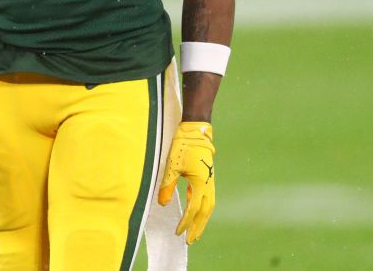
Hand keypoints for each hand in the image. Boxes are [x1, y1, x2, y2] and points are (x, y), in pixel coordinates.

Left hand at [157, 121, 216, 243]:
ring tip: (195, 231)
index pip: (193, 209)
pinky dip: (202, 208)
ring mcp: (210, 182)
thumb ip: (167, 186)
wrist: (195, 132)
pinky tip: (194, 212)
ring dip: (202, 220)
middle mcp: (209, 185)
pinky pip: (207, 198)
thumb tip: (162, 203)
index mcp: (200, 183)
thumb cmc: (183, 147)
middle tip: (190, 240)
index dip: (185, 223)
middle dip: (198, 227)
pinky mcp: (208, 178)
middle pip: (205, 212)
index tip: (178, 232)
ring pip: (208, 207)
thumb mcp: (172, 166)